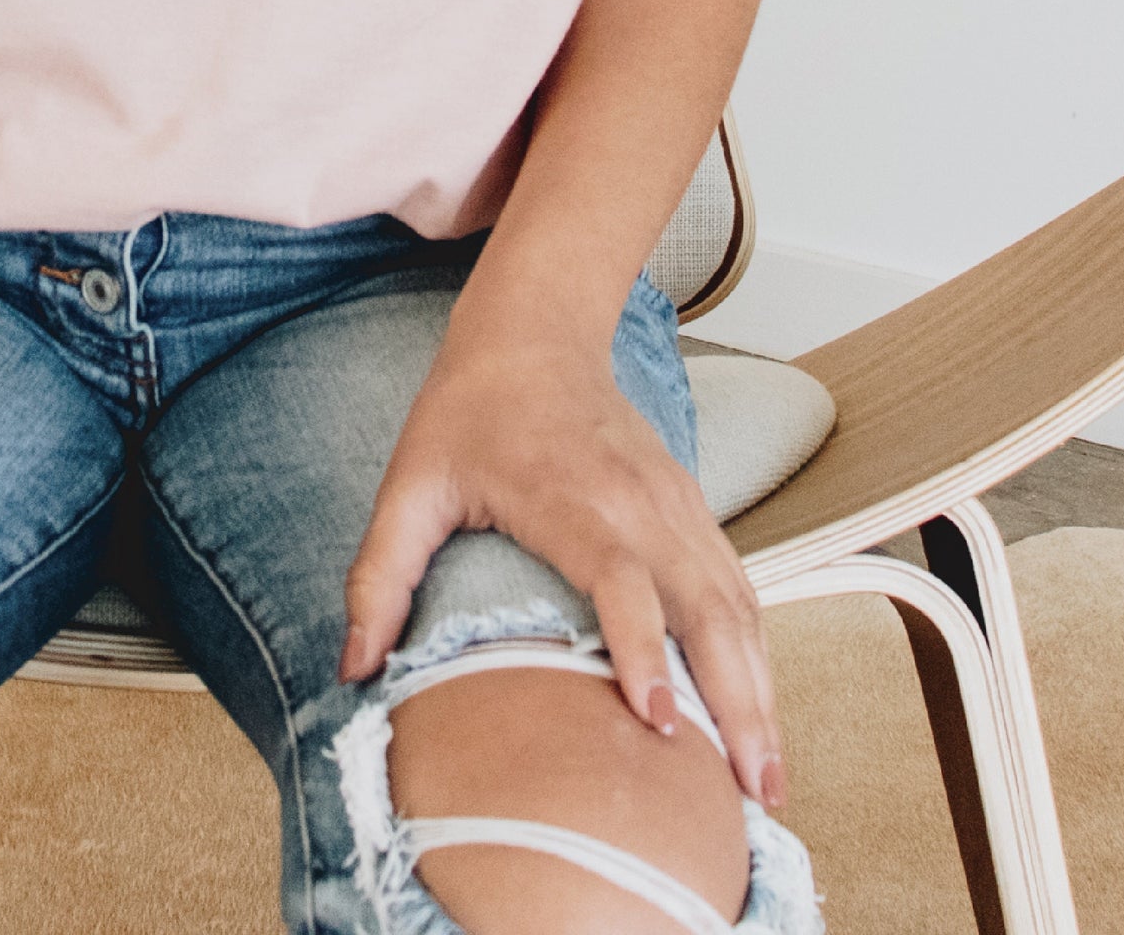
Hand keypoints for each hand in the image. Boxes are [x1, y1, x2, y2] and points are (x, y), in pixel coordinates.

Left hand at [340, 334, 784, 809]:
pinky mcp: (692, 507)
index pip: (621, 579)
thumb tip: (354, 667)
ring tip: (769, 783)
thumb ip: (379, 575)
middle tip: (753, 795)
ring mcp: (676, 504)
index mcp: (568, 497)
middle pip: (705, 607)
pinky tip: (761, 714)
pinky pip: (737, 587)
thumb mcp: (409, 484)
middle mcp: (638, 503)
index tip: (660, 723)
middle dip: (736, 702)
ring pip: (736, 604)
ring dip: (760, 691)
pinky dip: (758, 653)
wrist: (534, 329)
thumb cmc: (467, 410)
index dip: (643, 649)